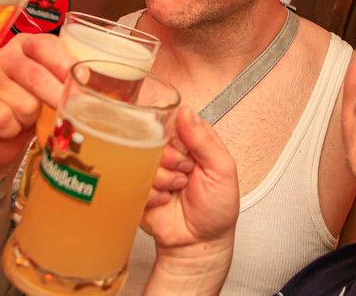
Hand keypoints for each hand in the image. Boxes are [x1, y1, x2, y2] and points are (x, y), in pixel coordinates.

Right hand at [0, 33, 74, 175]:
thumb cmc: (29, 105)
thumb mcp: (49, 84)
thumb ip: (66, 76)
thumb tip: (89, 80)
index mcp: (24, 44)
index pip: (45, 45)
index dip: (66, 63)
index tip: (84, 79)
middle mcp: (1, 57)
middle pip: (36, 76)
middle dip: (59, 96)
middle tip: (74, 109)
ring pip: (24, 104)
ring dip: (32, 118)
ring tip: (25, 117)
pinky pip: (5, 121)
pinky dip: (13, 130)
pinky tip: (8, 126)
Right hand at [142, 106, 238, 293]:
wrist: (201, 244)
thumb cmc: (217, 208)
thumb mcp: (223, 170)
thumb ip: (204, 140)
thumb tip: (185, 112)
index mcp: (191, 140)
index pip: (172, 116)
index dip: (174, 129)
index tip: (184, 146)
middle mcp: (169, 151)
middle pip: (153, 134)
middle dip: (170, 156)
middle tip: (185, 170)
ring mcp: (152, 169)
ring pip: (141, 157)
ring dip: (163, 177)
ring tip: (178, 189)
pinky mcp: (137, 188)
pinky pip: (133, 181)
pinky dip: (152, 193)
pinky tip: (165, 200)